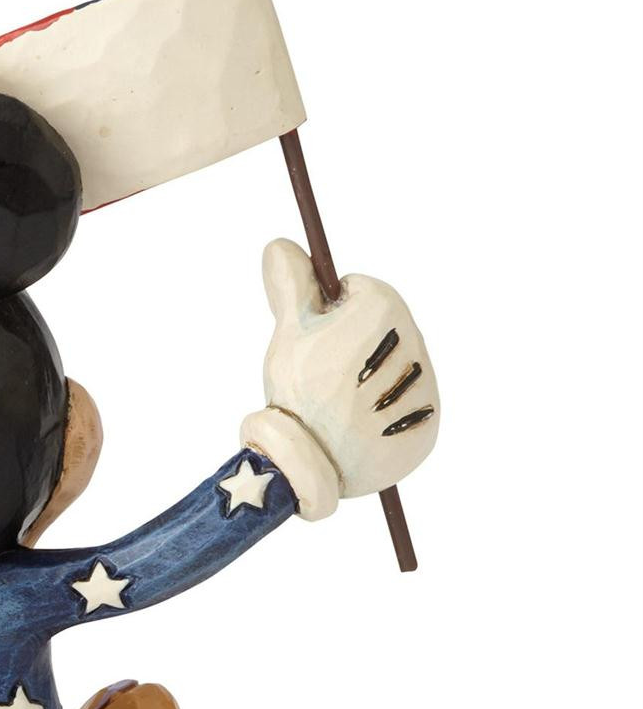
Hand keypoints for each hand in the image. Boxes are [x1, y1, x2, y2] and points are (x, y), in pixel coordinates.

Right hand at [242, 240, 438, 517]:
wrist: (311, 465)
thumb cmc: (296, 390)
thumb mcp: (288, 331)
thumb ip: (292, 284)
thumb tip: (281, 243)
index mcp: (383, 309)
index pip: (358, 289)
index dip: (329, 309)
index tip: (313, 336)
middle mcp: (414, 343)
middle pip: (380, 329)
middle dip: (352, 343)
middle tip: (322, 373)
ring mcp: (426, 388)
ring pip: (393, 367)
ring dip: (368, 378)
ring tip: (337, 404)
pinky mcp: (428, 426)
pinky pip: (406, 408)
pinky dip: (383, 415)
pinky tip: (356, 426)